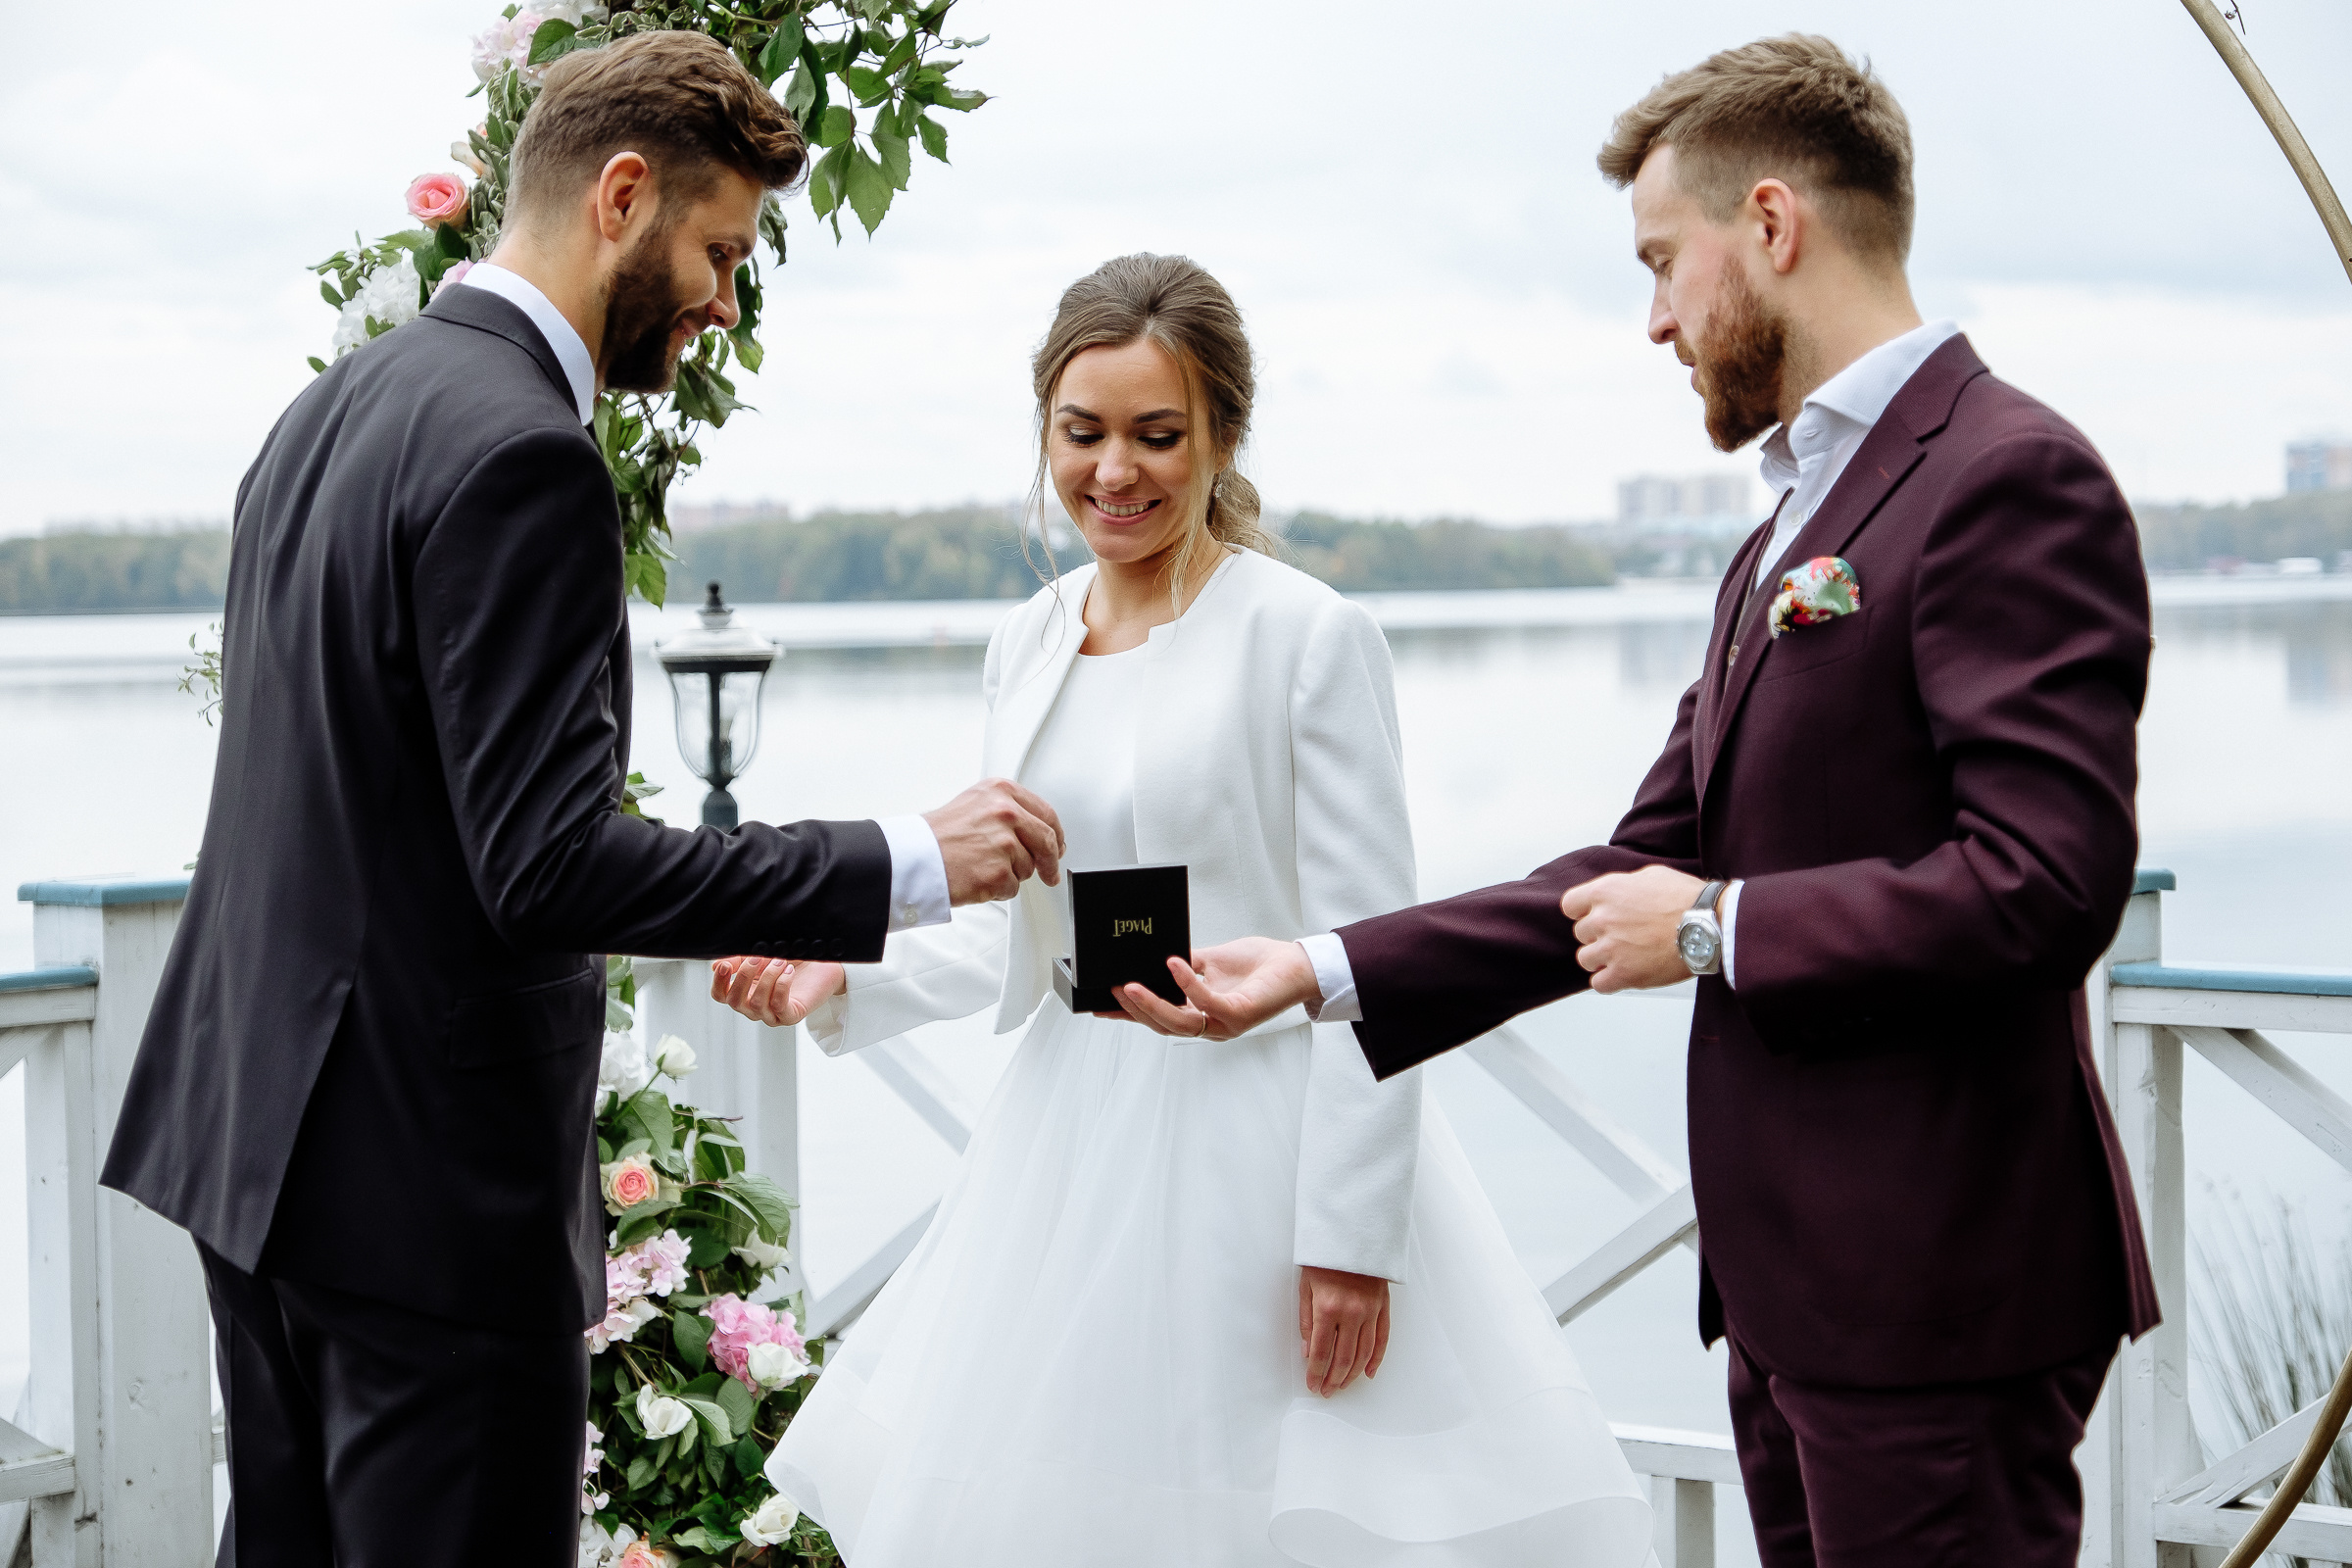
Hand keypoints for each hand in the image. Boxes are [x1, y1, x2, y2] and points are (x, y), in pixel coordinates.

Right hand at [710, 956, 844, 1026]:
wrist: (823, 963)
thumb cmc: (792, 958)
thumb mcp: (762, 956)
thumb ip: (740, 960)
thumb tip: (717, 966)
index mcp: (744, 991)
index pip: (721, 996)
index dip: (719, 983)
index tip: (726, 966)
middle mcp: (755, 1006)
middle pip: (735, 1002)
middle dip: (744, 977)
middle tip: (758, 957)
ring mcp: (772, 1014)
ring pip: (756, 1004)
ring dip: (767, 978)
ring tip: (780, 960)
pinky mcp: (791, 1016)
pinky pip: (778, 1006)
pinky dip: (781, 985)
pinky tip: (789, 971)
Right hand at [922, 778, 1063, 904]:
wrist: (915, 857)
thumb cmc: (939, 834)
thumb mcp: (976, 803)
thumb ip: (1010, 811)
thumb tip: (1040, 831)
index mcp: (1001, 792)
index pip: (1046, 813)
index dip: (1056, 834)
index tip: (1057, 845)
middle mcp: (1005, 813)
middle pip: (1047, 841)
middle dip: (1050, 861)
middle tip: (1050, 873)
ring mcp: (1003, 843)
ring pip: (1029, 867)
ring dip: (1012, 874)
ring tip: (982, 865)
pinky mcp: (998, 872)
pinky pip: (1013, 887)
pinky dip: (999, 889)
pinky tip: (978, 878)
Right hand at [1108, 938, 1320, 1040]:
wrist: (1295, 964)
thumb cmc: (1259, 964)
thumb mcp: (1211, 961)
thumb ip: (1185, 964)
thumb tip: (1154, 955)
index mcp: (1201, 1014)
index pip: (1159, 1019)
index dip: (1130, 1015)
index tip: (1099, 1008)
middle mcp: (1211, 1025)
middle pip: (1164, 1026)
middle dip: (1135, 1010)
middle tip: (1111, 991)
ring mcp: (1225, 1023)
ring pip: (1179, 1023)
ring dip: (1152, 1004)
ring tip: (1130, 985)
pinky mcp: (1239, 1013)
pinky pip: (1206, 1002)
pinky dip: (1187, 984)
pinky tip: (1174, 963)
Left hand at [1299, 1265, 1389, 1396]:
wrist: (1352, 1234)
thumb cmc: (1324, 1259)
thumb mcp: (1306, 1287)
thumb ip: (1307, 1322)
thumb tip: (1308, 1352)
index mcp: (1328, 1308)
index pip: (1321, 1352)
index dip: (1317, 1373)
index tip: (1313, 1385)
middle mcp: (1351, 1313)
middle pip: (1344, 1357)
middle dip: (1334, 1379)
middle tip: (1327, 1391)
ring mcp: (1370, 1311)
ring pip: (1364, 1353)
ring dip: (1353, 1374)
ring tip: (1344, 1385)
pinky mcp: (1383, 1307)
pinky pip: (1382, 1338)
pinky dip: (1376, 1358)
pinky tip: (1368, 1372)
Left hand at [1558, 864, 1704, 991]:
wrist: (1708, 923)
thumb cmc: (1686, 898)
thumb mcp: (1650, 875)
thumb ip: (1624, 886)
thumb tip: (1617, 894)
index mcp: (1605, 892)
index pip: (1570, 905)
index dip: (1581, 912)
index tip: (1591, 916)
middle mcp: (1602, 919)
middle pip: (1581, 933)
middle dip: (1598, 935)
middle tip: (1621, 936)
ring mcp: (1610, 948)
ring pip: (1586, 959)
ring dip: (1601, 959)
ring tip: (1624, 956)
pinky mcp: (1623, 974)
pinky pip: (1598, 984)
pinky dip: (1609, 981)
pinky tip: (1624, 974)